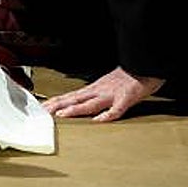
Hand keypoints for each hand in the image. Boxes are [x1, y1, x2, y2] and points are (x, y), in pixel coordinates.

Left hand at [41, 66, 164, 121]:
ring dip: (75, 110)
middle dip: (58, 106)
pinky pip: (116, 109)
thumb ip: (95, 93)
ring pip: (90, 103)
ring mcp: (112, 94)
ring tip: (61, 115)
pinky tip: (99, 120)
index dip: (57, 101)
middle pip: (75, 99)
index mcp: (94, 88)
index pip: (71, 96)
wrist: (144, 65)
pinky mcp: (126, 98)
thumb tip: (81, 101)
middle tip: (43, 112)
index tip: (43, 107)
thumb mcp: (106, 84)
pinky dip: (107, 114)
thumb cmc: (127, 77)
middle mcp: (99, 90)